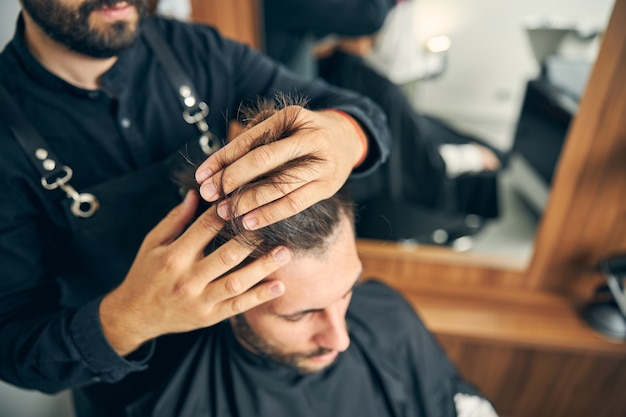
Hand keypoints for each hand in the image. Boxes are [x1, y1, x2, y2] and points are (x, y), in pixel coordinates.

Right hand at [99, 191, 289, 355]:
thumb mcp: (152, 243)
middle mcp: (187, 279)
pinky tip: (279, 285)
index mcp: (174, 256)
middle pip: (226, 256)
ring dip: (262, 267)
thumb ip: (175, 219)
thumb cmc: (145, 273)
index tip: (247, 200)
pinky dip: (259, 297)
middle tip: (274, 224)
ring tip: (284, 252)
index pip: (205, 228)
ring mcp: (199, 301)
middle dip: (252, 239)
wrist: (135, 316)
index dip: (227, 213)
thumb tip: (196, 193)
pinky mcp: (208, 317)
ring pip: (236, 283)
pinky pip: (237, 306)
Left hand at [194, 106, 365, 228]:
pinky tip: (248, 222)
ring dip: (247, 201)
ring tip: (224, 211)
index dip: (223, 158)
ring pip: (278, 186)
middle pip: (264, 160)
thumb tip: (216, 168)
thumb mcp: (284, 126)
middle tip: (209, 194)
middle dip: (231, 178)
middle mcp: (311, 138)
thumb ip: (256, 139)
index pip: (251, 140)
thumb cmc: (303, 133)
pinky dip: (269, 215)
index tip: (201, 175)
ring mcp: (322, 164)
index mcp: (294, 117)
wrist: (347, 139)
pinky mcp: (328, 187)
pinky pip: (294, 204)